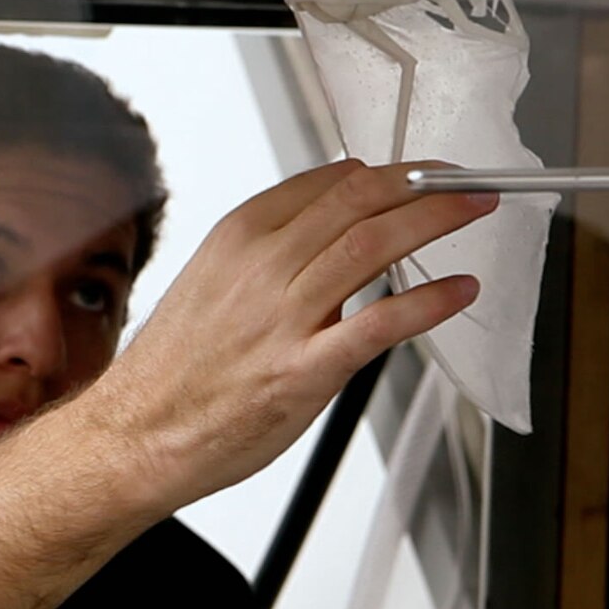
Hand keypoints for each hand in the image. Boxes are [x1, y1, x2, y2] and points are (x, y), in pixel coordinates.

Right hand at [89, 159, 495, 512]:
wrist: (135, 436)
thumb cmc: (172, 373)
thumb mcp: (209, 286)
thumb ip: (268, 259)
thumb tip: (328, 237)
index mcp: (237, 239)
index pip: (327, 182)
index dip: (385, 171)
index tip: (417, 174)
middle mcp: (261, 268)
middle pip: (358, 200)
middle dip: (424, 182)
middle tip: (462, 181)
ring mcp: (283, 318)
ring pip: (373, 244)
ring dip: (436, 219)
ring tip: (472, 210)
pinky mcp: (303, 370)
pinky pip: (379, 323)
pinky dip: (429, 301)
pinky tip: (458, 289)